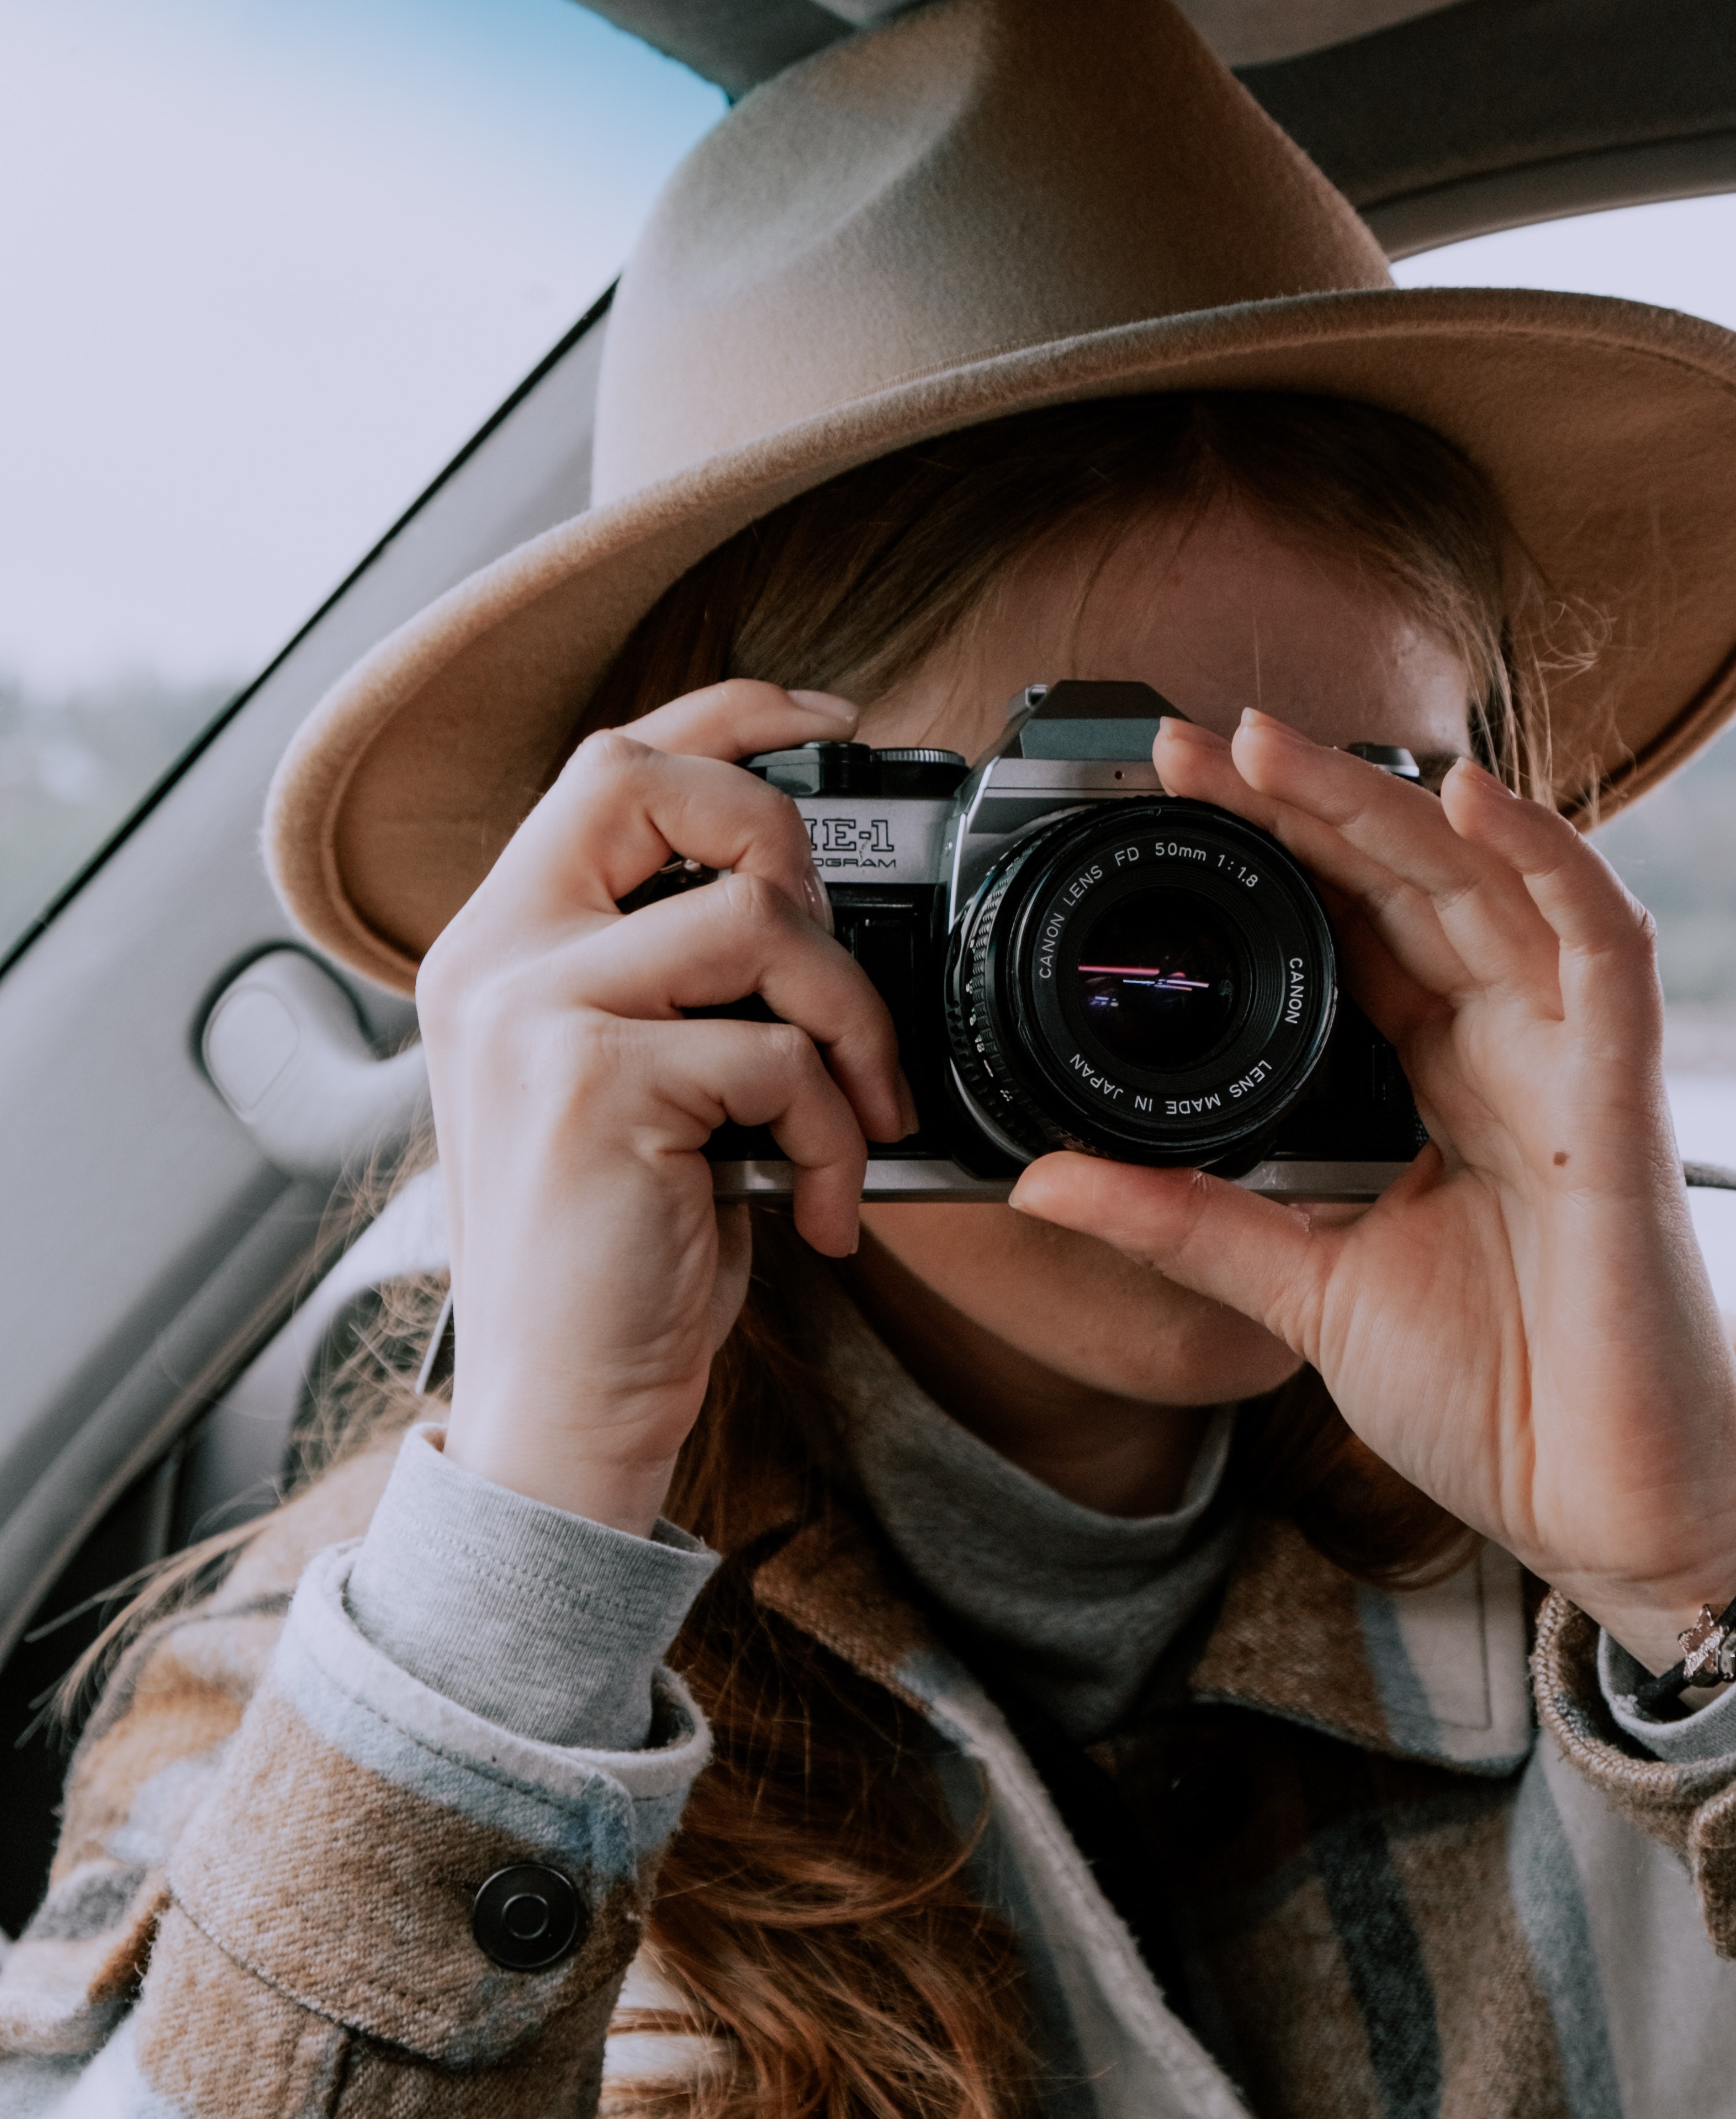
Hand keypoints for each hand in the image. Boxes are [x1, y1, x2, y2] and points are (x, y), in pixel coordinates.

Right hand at [417, 679, 911, 1535]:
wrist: (564, 1405)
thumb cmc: (619, 1256)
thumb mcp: (642, 1087)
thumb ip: (680, 984)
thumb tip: (807, 908)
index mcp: (502, 944)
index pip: (611, 760)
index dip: (727, 713)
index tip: (828, 722)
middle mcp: (495, 960)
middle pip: (656, 786)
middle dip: (787, 851)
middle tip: (830, 977)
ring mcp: (533, 1016)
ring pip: (753, 924)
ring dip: (849, 1024)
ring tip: (857, 1123)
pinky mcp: (592, 1085)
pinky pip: (774, 1052)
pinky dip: (834, 1130)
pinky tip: (820, 1203)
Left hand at [1007, 711, 1735, 1671]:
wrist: (1602, 1517)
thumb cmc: (1498, 1402)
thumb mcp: (1300, 1290)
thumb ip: (1184, 1224)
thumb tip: (1042, 1180)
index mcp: (1445, 1082)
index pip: (1358, 929)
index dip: (1276, 852)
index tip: (1171, 796)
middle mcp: (1513, 1053)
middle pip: (1413, 884)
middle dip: (1309, 803)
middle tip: (1200, 740)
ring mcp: (1576, 1070)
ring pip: (1490, 887)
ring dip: (1389, 808)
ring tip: (1279, 744)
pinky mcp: (1626, 1108)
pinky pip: (1603, 951)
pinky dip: (1547, 861)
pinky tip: (1473, 800)